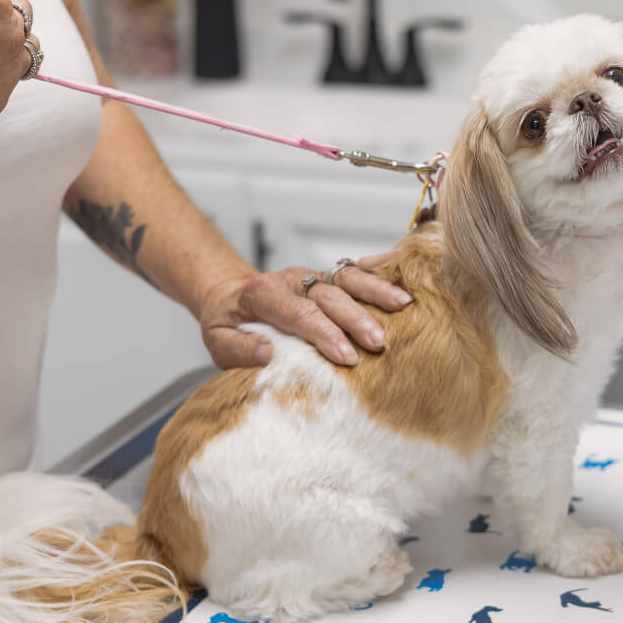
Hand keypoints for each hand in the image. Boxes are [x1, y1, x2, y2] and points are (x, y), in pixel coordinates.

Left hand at [198, 253, 412, 368]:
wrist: (230, 296)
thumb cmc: (228, 323)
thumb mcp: (218, 342)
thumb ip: (240, 350)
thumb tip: (267, 353)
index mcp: (263, 294)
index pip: (299, 313)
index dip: (325, 334)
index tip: (347, 356)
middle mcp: (291, 280)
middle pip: (329, 296)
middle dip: (356, 319)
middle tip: (378, 342)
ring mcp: (312, 276)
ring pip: (347, 278)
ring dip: (376, 291)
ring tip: (403, 305)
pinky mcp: (326, 277)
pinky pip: (355, 269)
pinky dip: (380, 268)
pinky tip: (403, 265)